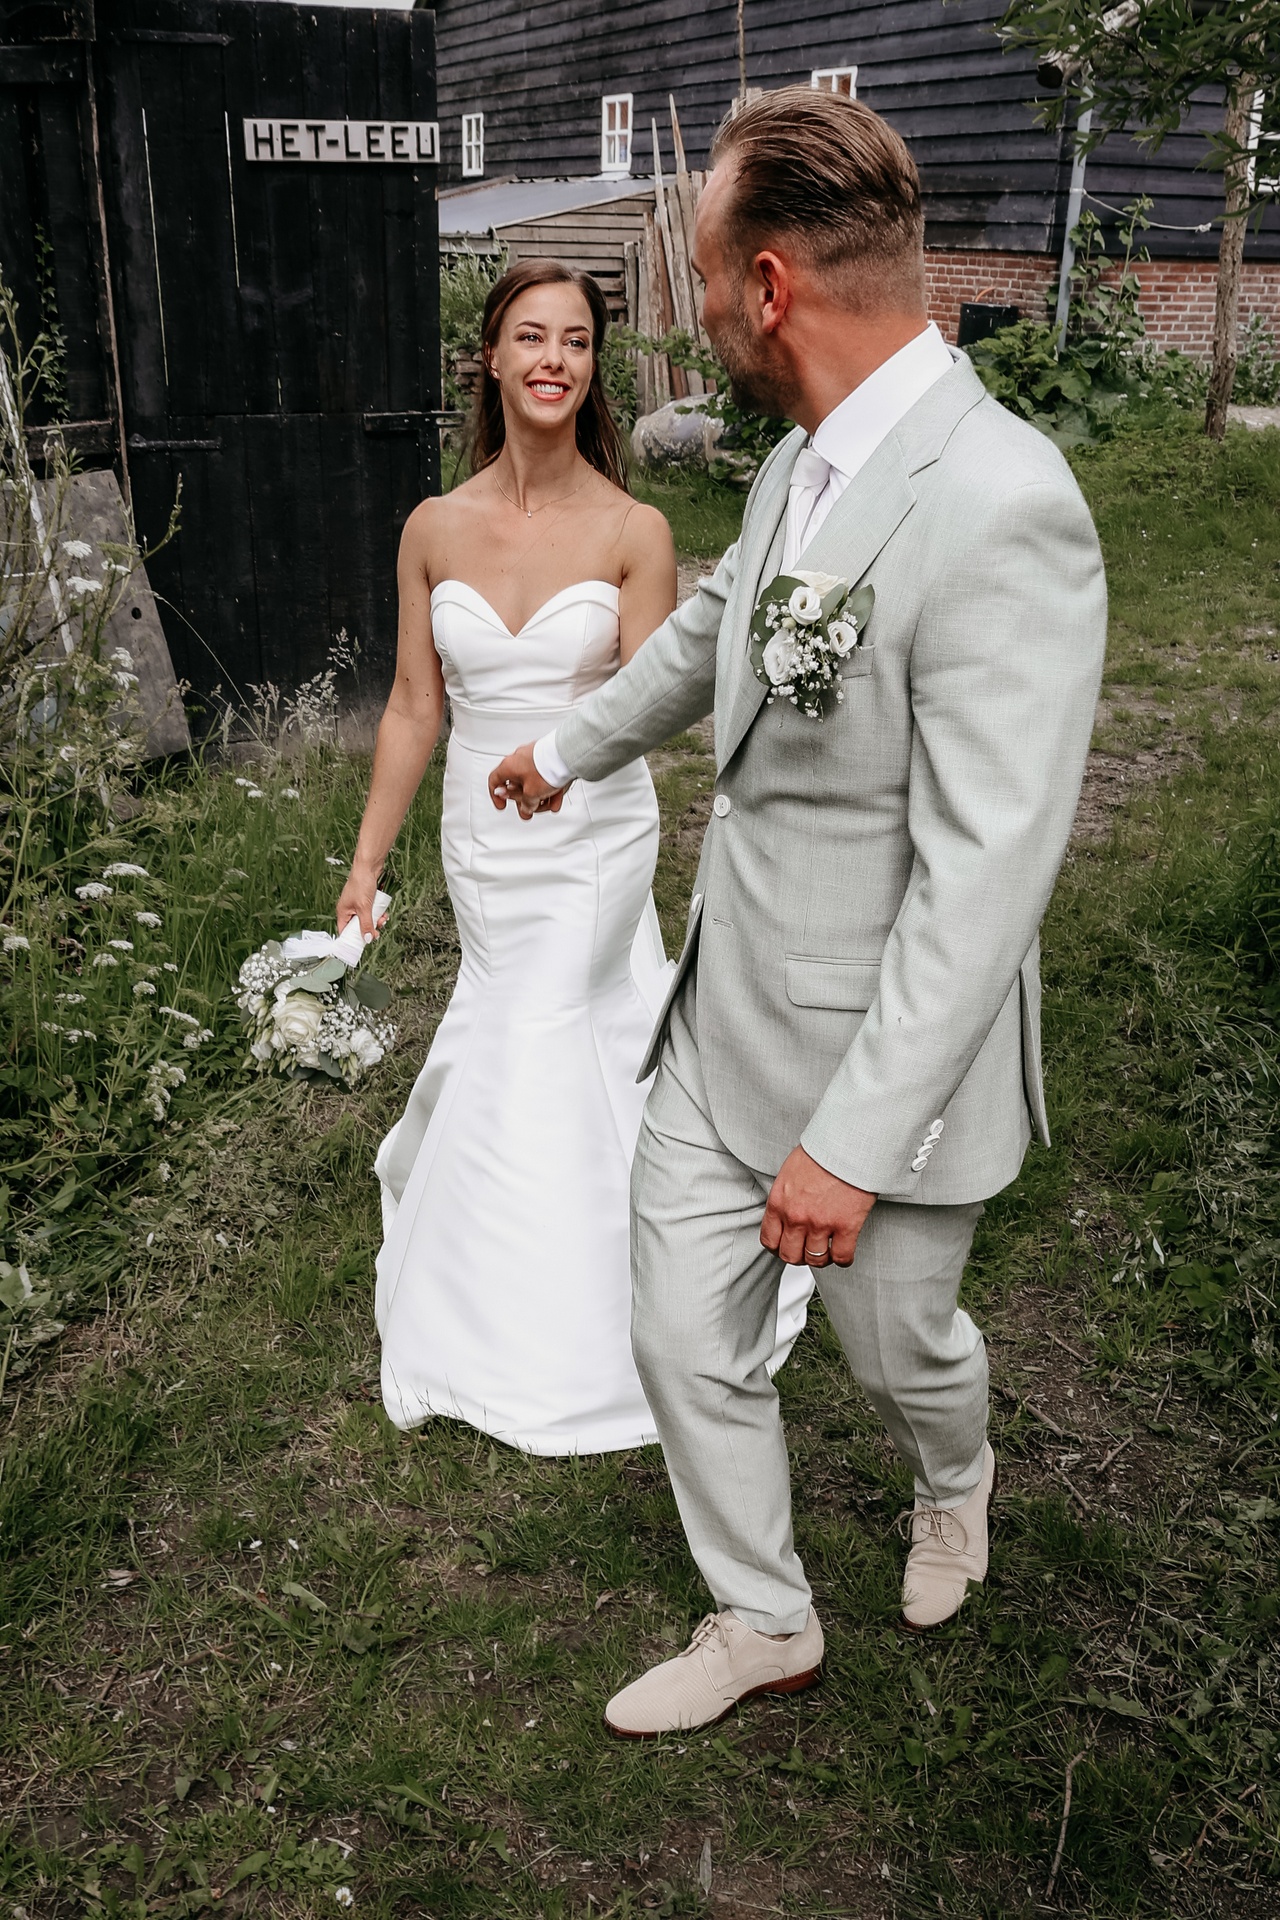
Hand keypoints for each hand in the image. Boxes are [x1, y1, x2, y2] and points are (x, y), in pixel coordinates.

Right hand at [335, 866, 385, 940]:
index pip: (344, 932)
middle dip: (369, 928)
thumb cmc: (361, 883)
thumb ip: (366, 924)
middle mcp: (349, 909)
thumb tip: (367, 939)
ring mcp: (357, 905)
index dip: (353, 939)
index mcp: (343, 912)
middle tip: (377, 930)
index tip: (364, 943)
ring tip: (382, 918)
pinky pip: (372, 912)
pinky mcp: (366, 900)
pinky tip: (384, 912)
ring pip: (367, 919)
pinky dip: (378, 913)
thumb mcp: (364, 908)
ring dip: (376, 921)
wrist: (369, 867)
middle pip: (358, 927)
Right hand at [488, 743, 566, 817]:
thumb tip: (525, 808)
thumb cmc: (545, 769)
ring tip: (549, 805)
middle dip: (525, 801)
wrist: (566, 755)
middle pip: (517, 785)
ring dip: (540, 797)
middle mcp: (519, 759)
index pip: (494, 781)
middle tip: (529, 811)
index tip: (502, 805)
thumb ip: (525, 804)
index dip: (497, 796)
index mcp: (508, 766)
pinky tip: (557, 797)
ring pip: (532, 782)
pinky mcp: (546, 758)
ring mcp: (533, 758)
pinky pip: (544, 776)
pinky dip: (549, 788)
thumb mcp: (532, 794)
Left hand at [761, 1146, 876, 1268]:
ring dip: (821, 1258)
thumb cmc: (822, 1152)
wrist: (847, 1144)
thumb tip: (787, 1211)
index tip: (787, 1246)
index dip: (779, 1248)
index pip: (769, 1240)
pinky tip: (844, 1252)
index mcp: (779, 1202)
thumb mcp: (790, 1172)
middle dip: (799, 1256)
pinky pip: (841, 1257)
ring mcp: (820, 1223)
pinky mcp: (845, 1226)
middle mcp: (796, 1216)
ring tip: (827, 1250)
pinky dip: (843, 1259)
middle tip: (808, 1250)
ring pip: (815, 1260)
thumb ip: (785, 1196)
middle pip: (790, 1255)